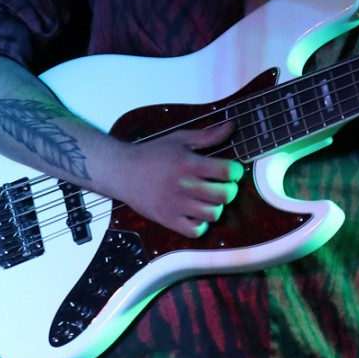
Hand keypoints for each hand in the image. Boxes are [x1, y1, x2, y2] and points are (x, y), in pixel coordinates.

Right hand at [110, 118, 243, 237]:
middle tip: (223, 186)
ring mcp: (175, 205)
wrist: (122, 172)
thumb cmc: (152, 154)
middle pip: (224, 195)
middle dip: (230, 190)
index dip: (235, 171)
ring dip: (216, 207)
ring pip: (213, 214)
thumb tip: (232, 126)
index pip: (226, 171)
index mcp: (188, 163)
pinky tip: (197, 214)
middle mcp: (183, 185)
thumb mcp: (179, 139)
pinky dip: (201, 225)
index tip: (231, 171)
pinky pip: (195, 231)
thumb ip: (207, 135)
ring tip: (209, 200)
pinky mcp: (167, 219)